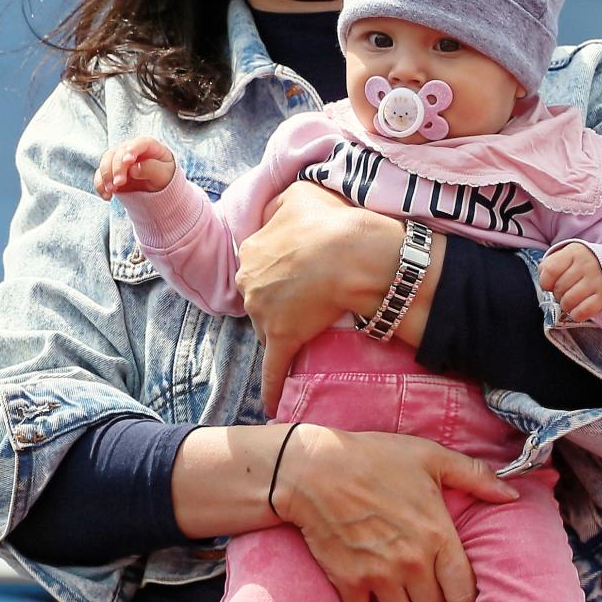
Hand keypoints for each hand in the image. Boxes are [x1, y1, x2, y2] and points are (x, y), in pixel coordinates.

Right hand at [93, 137, 175, 197]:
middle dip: (116, 168)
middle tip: (119, 183)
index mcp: (148, 145)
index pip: (139, 144)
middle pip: (118, 153)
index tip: (128, 161)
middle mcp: (130, 149)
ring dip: (105, 176)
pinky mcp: (111, 172)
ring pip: (105, 162)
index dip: (132, 150)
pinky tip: (107, 196)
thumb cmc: (164, 177)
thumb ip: (151, 169)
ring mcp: (119, 160)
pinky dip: (100, 185)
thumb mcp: (164, 175)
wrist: (158, 189)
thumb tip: (133, 169)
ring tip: (111, 190)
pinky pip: (100, 176)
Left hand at [235, 182, 401, 414]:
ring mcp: (263, 313)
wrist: (353, 254)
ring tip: (310, 320)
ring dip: (283, 326)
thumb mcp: (296, 194)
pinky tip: (271, 406)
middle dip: (279, 295)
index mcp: (251, 249)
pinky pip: (273, 370)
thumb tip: (269, 215)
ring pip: (267, 325)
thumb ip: (277, 206)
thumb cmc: (330, 221)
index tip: (300, 265)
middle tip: (308, 290)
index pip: (258, 261)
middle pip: (260, 295)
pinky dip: (272, 388)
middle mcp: (249, 282)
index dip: (280, 264)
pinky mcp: (282, 339)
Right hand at [273, 425, 518, 601]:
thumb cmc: (374, 457)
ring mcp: (379, 576)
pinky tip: (370, 590)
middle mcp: (412, 563)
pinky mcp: (348, 583)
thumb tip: (512, 492)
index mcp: (437, 535)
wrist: (315, 468)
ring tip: (399, 590)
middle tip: (427, 592)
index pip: (464, 595)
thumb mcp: (429, 456)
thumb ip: (474, 475)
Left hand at [538, 242, 601, 321]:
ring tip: (570, 300)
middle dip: (557, 294)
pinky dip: (576, 314)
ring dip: (565, 305)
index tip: (549, 285)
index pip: (550, 270)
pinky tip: (577, 309)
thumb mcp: (565, 257)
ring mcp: (597, 281)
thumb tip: (544, 282)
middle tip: (564, 292)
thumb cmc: (581, 264)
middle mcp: (587, 265)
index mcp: (574, 252)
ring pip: (568, 301)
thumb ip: (549, 265)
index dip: (545, 282)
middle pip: (559, 288)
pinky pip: (582, 312)